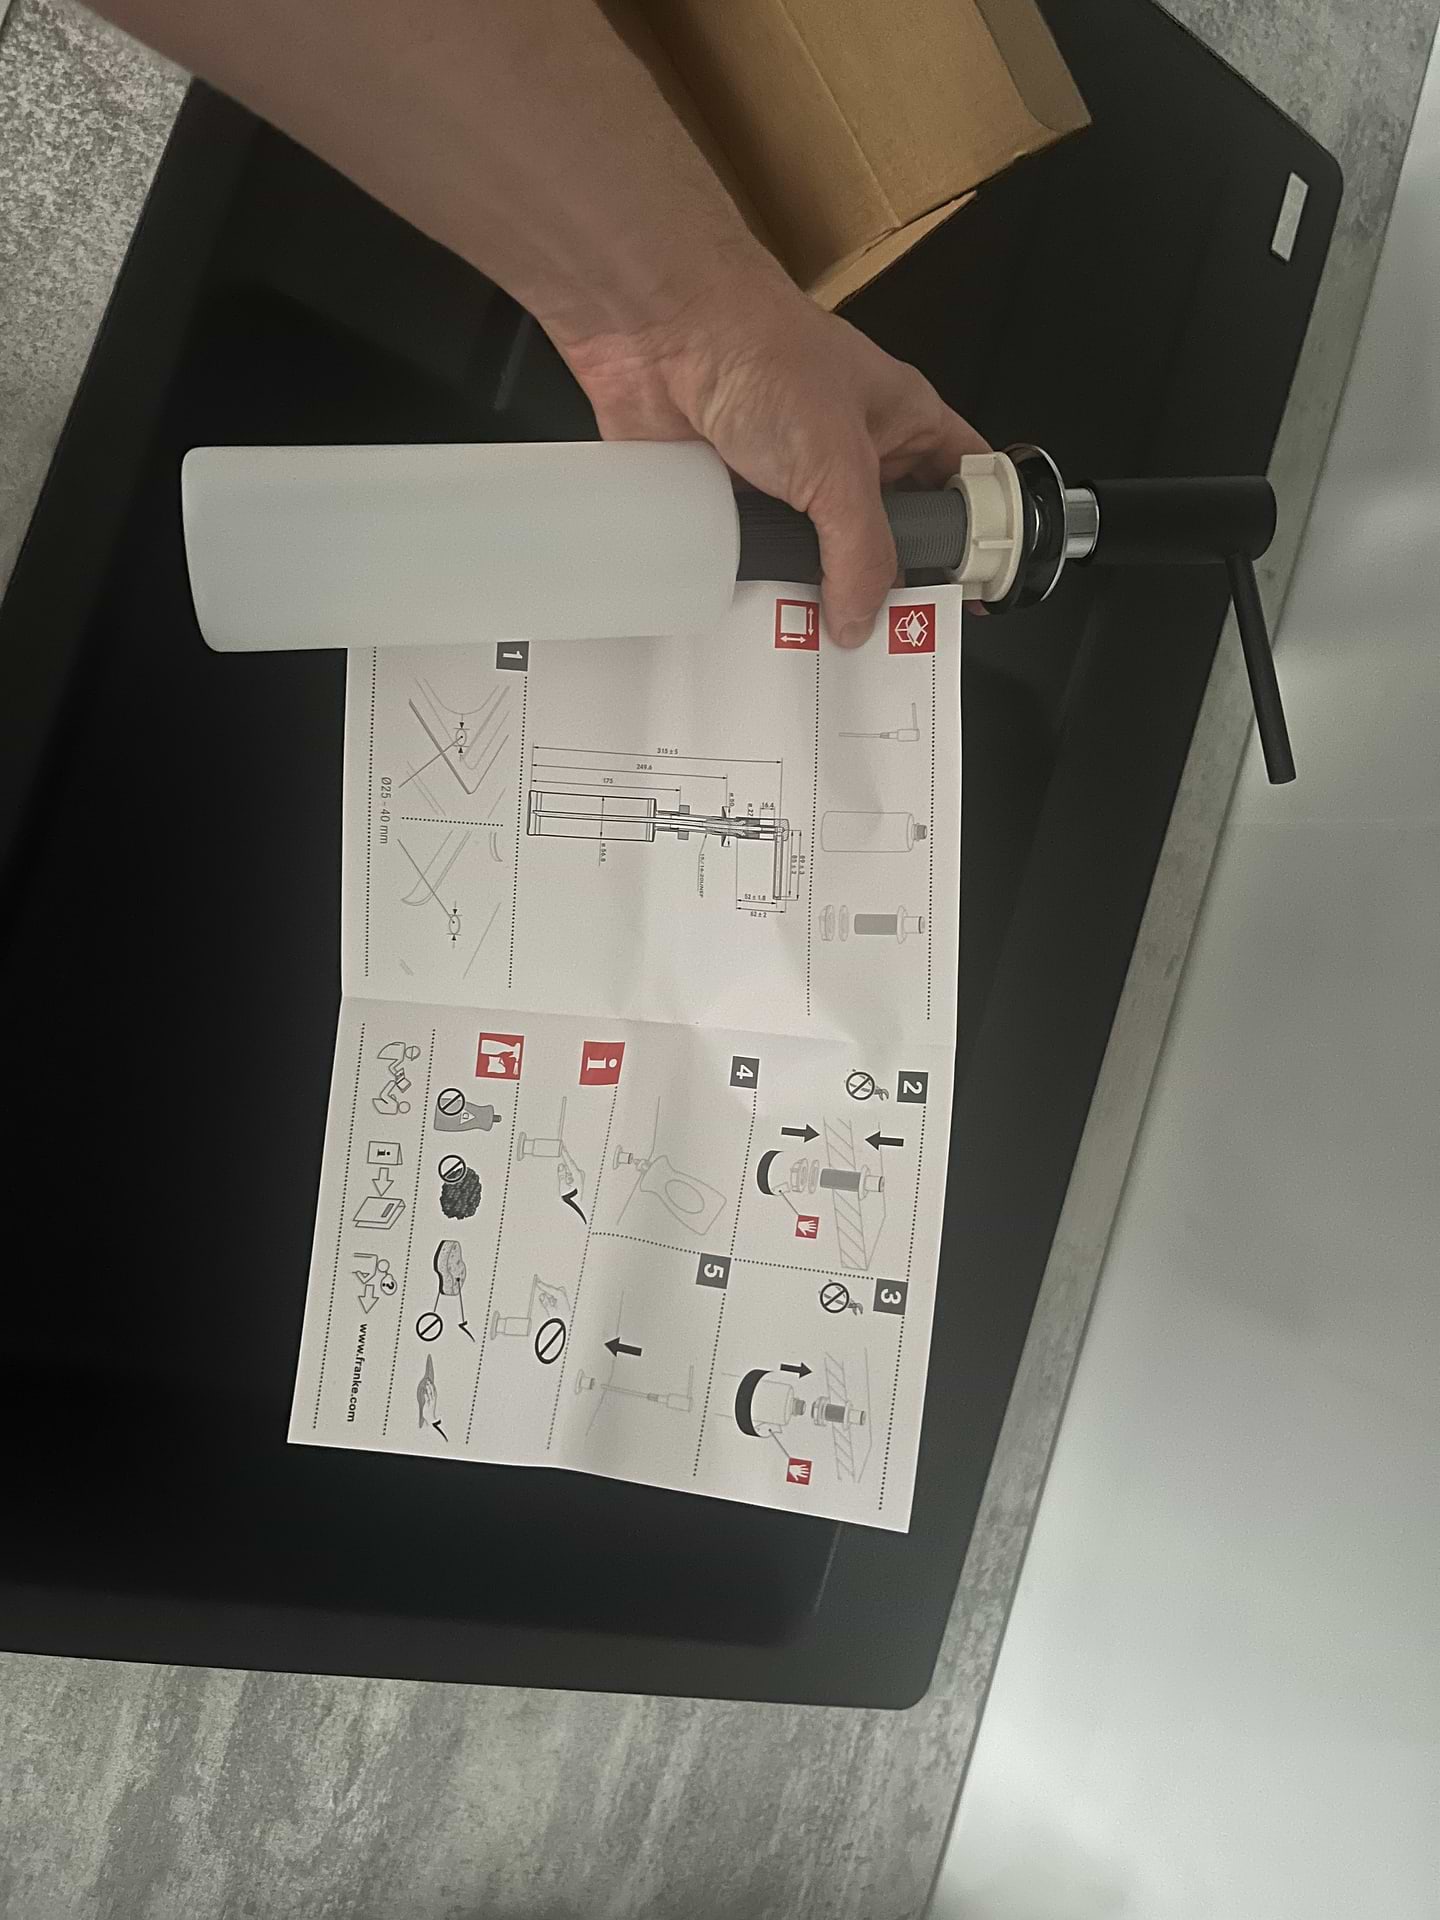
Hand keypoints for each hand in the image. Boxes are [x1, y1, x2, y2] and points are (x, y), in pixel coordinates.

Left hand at [556, 260, 988, 646]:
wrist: (661, 335)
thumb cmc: (763, 359)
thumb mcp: (839, 466)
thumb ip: (863, 553)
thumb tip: (864, 620)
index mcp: (902, 424)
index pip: (961, 485)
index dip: (974, 537)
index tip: (971, 594)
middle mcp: (850, 454)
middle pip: (888, 538)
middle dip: (887, 590)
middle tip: (890, 647)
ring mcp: (789, 481)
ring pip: (817, 560)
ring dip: (814, 600)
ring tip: (819, 651)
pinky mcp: (734, 501)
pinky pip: (755, 561)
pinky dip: (756, 590)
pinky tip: (759, 624)